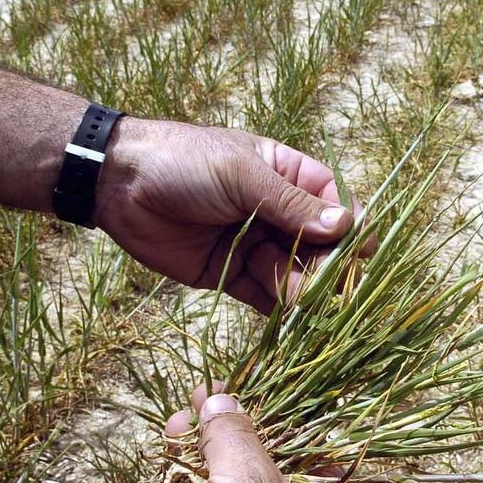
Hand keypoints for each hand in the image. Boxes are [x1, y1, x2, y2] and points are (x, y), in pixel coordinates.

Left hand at [95, 118, 362, 312]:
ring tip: (308, 300)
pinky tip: (292, 319)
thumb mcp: (241, 175)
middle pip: (318, 244)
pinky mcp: (229, 274)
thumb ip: (290, 204)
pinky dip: (279, 310)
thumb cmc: (185, 162)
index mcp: (285, 175)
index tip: (363, 251)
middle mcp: (275, 212)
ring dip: (305, 288)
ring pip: (293, 273)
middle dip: (329, 265)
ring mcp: (253, 244)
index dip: (350, 226)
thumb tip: (344, 226)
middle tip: (337, 287)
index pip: (333, 201)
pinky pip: (262, 296)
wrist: (118, 183)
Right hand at [165, 384, 361, 482]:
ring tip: (173, 436)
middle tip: (188, 410)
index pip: (298, 440)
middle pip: (261, 463)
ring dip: (201, 460)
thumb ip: (235, 437)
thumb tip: (223, 401)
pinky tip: (171, 477)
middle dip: (221, 433)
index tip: (223, 386)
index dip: (260, 408)